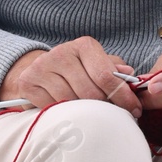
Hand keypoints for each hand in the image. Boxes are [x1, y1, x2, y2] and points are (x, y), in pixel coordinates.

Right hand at [0, 38, 142, 116]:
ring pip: (71, 102)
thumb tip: (128, 74)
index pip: (106, 76)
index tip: (133, 110)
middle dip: (104, 107)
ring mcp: (42, 67)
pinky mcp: (28, 83)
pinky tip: (67, 111)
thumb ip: (114, 69)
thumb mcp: (97, 64)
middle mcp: (61, 53)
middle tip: (111, 115)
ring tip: (89, 114)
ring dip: (83, 112)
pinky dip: (62, 113)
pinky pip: (52, 108)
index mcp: (84, 46)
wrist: (41, 68)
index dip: (122, 96)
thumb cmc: (77, 69)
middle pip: (90, 93)